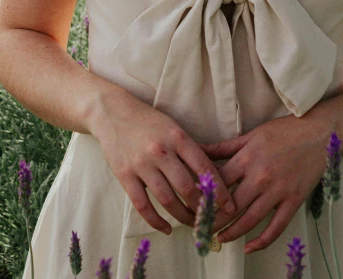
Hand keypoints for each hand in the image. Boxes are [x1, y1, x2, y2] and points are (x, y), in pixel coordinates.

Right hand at [91, 87, 235, 234]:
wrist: (113, 113)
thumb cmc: (150, 122)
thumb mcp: (174, 128)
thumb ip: (192, 149)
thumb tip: (217, 173)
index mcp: (177, 137)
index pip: (204, 167)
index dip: (219, 190)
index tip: (229, 206)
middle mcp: (161, 151)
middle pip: (187, 187)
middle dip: (202, 208)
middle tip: (212, 219)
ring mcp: (141, 164)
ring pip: (167, 199)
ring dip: (183, 217)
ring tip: (193, 224)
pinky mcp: (124, 175)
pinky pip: (142, 205)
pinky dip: (156, 221)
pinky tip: (166, 229)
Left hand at [198, 114, 330, 253]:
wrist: (318, 132)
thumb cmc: (284, 131)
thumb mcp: (251, 135)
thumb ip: (224, 147)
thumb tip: (198, 149)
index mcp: (247, 158)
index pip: (219, 182)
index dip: (204, 196)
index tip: (193, 206)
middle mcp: (260, 176)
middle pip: (230, 205)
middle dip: (213, 220)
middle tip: (201, 228)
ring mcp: (278, 191)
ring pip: (250, 220)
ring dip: (232, 233)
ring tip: (219, 238)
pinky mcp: (294, 201)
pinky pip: (276, 227)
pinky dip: (262, 241)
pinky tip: (249, 247)